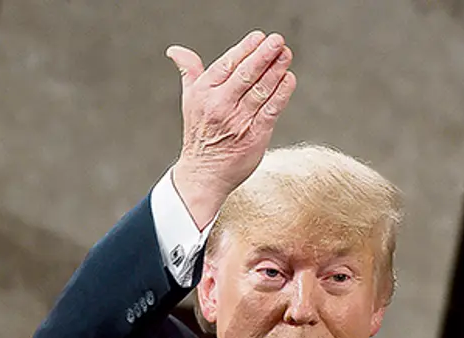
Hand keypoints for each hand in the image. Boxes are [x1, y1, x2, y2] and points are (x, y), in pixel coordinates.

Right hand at [166, 31, 296, 229]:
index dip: (245, 49)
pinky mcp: (254, 136)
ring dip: (276, 71)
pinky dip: (281, 94)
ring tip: (286, 54)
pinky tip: (289, 79)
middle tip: (278, 40)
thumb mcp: (189, 100)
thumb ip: (189, 72)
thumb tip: (175, 51)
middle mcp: (220, 105)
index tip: (260, 36)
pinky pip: (270, 111)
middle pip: (245, 75)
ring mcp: (238, 121)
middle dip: (263, 55)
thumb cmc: (199, 133)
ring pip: (260, 91)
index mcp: (203, 93)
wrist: (203, 175)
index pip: (227, 64)